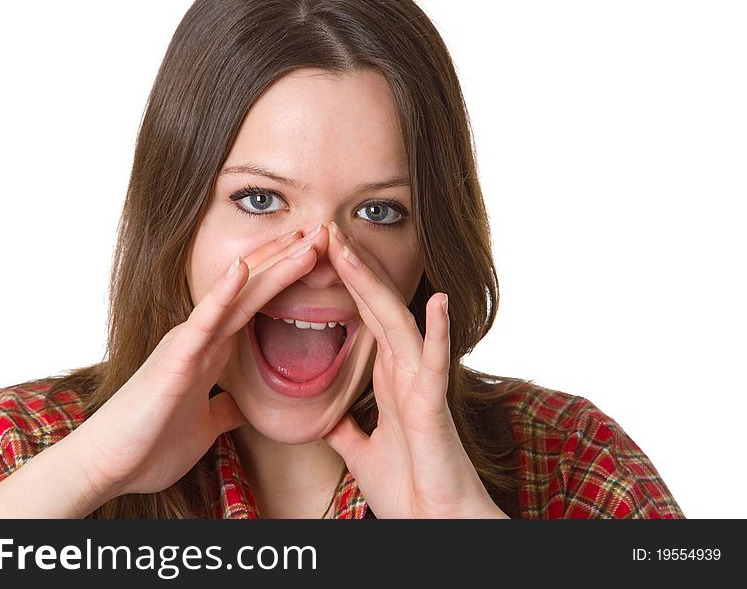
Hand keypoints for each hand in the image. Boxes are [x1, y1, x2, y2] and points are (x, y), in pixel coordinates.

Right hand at [69, 228, 322, 502]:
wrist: (108, 466)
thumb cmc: (149, 445)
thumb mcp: (204, 427)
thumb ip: (222, 409)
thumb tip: (239, 406)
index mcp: (211, 351)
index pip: (257, 305)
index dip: (286, 279)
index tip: (318, 256)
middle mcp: (201, 338)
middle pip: (254, 289)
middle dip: (290, 260)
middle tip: (324, 231)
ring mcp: (188, 343)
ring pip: (238, 296)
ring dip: (273, 266)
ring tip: (305, 238)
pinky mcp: (175, 358)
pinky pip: (204, 321)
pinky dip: (223, 293)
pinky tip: (241, 268)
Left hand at [322, 221, 506, 518]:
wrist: (433, 525)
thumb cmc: (408, 489)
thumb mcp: (361, 451)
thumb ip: (348, 427)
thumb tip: (329, 417)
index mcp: (388, 379)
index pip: (363, 318)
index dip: (343, 285)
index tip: (319, 253)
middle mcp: (405, 372)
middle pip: (376, 308)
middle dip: (351, 269)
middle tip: (326, 229)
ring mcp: (421, 385)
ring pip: (396, 323)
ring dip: (374, 284)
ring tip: (350, 247)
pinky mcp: (433, 407)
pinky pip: (434, 364)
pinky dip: (436, 331)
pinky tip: (435, 300)